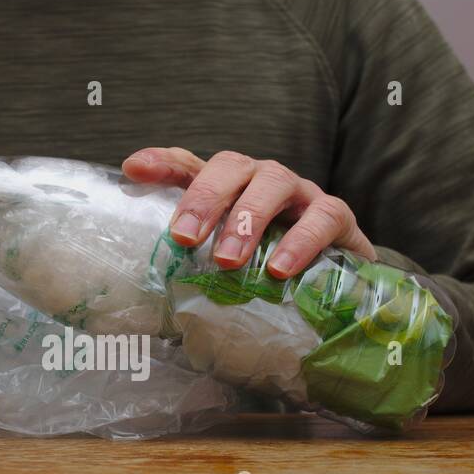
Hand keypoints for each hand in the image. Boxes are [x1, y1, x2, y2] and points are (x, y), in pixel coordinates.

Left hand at [122, 147, 374, 277]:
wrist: (339, 279)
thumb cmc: (271, 268)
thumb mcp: (229, 269)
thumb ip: (195, 275)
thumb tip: (150, 310)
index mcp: (229, 188)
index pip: (191, 165)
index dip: (163, 163)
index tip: (134, 169)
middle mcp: (261, 179)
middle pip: (231, 167)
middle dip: (205, 199)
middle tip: (184, 239)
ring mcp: (300, 192)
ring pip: (273, 183)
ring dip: (248, 219)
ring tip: (228, 261)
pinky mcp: (336, 215)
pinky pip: (322, 216)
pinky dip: (301, 242)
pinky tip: (280, 269)